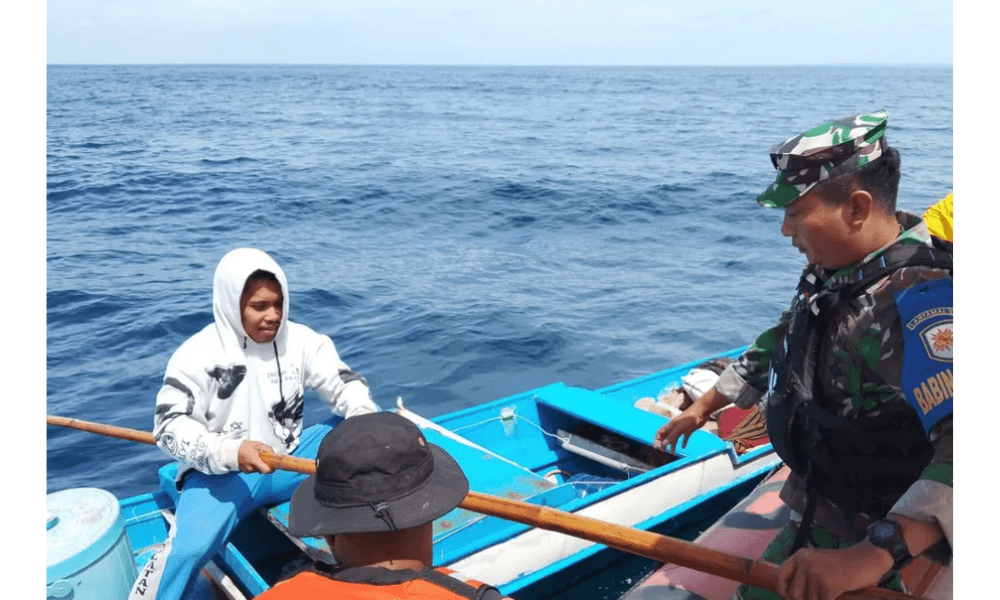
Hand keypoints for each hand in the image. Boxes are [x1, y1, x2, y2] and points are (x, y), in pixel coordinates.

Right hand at [237, 440, 274, 473]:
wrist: (232, 450)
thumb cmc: (244, 447)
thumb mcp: (257, 444)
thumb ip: (267, 449)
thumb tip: (274, 453)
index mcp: (254, 461)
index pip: (266, 470)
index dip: (271, 469)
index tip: (273, 466)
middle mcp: (250, 468)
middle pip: (262, 470)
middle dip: (264, 465)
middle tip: (264, 458)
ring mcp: (247, 470)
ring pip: (257, 470)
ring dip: (259, 465)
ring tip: (256, 458)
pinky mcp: (244, 471)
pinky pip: (252, 470)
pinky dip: (254, 466)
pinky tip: (251, 460)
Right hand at [653, 404, 708, 452]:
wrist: (701, 412)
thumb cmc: (690, 418)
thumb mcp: (680, 428)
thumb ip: (672, 436)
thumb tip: (663, 444)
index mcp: (671, 425)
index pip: (660, 433)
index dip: (657, 440)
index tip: (656, 448)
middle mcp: (675, 427)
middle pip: (667, 436)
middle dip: (664, 444)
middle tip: (663, 451)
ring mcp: (682, 428)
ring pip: (675, 438)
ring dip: (673, 445)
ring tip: (673, 453)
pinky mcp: (689, 430)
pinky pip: (684, 437)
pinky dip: (683, 442)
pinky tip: (683, 447)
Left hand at [774, 542, 893, 599]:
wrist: (868, 559)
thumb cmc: (844, 565)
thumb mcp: (818, 562)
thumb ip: (803, 573)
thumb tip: (789, 594)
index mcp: (800, 556)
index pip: (778, 575)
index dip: (781, 590)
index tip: (789, 597)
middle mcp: (805, 562)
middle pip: (793, 593)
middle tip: (816, 597)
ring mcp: (817, 573)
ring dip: (821, 599)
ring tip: (832, 591)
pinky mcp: (829, 584)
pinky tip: (839, 594)